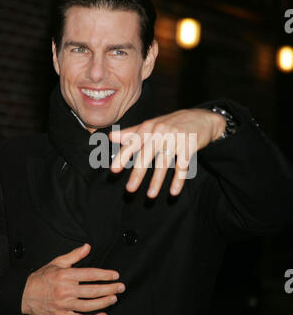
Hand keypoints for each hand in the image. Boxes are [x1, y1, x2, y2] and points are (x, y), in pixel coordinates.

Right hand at [21, 244, 124, 314]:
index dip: (104, 275)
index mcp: (66, 275)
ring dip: (103, 302)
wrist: (24, 294)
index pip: (90, 274)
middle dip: (109, 289)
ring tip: (114, 299)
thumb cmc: (41, 278)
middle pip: (92, 290)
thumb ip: (74, 255)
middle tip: (120, 287)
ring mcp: (64, 304)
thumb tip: (87, 246)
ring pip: (88, 305)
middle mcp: (66, 290)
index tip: (115, 275)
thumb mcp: (57, 262)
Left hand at [109, 108, 224, 197]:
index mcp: (149, 127)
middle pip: (146, 155)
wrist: (203, 118)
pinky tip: (174, 192)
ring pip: (164, 163)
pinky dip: (178, 180)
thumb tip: (111, 137)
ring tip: (150, 195)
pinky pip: (182, 166)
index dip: (122, 157)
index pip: (133, 143)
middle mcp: (160, 132)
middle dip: (137, 174)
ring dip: (157, 181)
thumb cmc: (173, 124)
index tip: (114, 170)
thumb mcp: (152, 125)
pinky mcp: (189, 146)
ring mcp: (176, 138)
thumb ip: (132, 133)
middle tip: (129, 189)